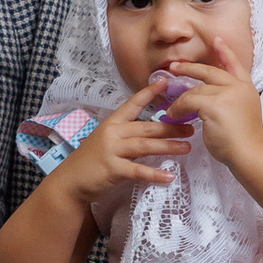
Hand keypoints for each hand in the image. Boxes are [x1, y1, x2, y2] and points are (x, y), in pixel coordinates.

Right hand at [53, 82, 183, 199]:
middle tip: (192, 127)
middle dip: (171, 126)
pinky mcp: (112, 169)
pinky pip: (138, 170)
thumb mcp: (110, 141)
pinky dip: (154, 174)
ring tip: (187, 147)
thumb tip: (157, 133)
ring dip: (168, 146)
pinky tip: (169, 177)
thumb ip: (130, 135)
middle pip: (146, 127)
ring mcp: (112, 150)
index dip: (148, 93)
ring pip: (145, 145)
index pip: (133, 104)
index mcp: (113, 123)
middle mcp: (113, 133)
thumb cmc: (93, 160)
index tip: (165, 82)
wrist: (71, 181)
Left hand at [159, 41, 262, 172]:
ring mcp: (226, 94)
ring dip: (181, 100)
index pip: (235, 65)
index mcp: (247, 89)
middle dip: (190, 68)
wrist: (249, 153)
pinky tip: (174, 116)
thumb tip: (207, 95)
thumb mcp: (242, 112)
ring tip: (172, 110)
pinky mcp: (213, 104)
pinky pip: (188, 101)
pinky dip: (178, 109)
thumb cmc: (244, 140)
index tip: (217, 40)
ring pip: (195, 90)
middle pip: (210, 71)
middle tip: (175, 67)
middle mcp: (238, 87)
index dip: (225, 52)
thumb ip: (229, 99)